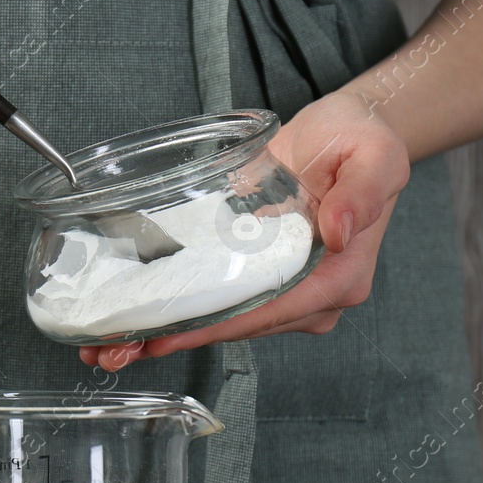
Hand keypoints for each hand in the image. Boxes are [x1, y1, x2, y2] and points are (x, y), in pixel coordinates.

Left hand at [78, 89, 409, 371]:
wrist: (346, 132)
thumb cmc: (360, 140)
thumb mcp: (373, 154)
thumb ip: (361, 193)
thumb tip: (339, 229)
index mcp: (340, 277)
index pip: (270, 311)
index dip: (216, 326)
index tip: (169, 334)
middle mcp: (312, 297)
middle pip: (239, 328)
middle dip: (178, 339)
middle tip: (114, 351)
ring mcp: (286, 294)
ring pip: (223, 323)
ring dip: (167, 335)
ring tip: (108, 347)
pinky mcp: (261, 281)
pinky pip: (219, 304)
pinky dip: (177, 315)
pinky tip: (134, 325)